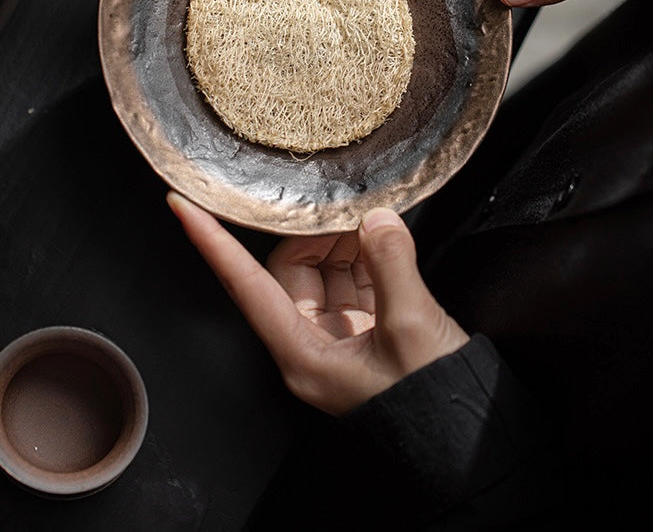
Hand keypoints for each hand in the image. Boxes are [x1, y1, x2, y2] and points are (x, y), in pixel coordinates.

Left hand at [167, 192, 468, 415]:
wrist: (468, 445)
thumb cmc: (429, 408)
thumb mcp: (411, 329)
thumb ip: (390, 265)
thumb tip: (377, 220)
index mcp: (301, 353)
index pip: (243, 284)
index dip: (211, 242)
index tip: (184, 207)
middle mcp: (312, 345)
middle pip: (291, 272)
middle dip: (314, 234)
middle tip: (344, 207)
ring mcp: (340, 340)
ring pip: (325, 275)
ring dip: (345, 243)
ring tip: (372, 221)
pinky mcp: (368, 335)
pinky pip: (354, 285)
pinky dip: (367, 258)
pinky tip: (383, 240)